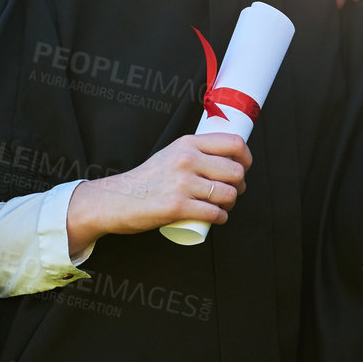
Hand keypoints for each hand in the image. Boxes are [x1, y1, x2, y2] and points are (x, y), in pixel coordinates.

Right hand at [65, 132, 251, 254]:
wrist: (116, 200)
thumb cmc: (146, 179)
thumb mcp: (170, 154)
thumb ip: (194, 152)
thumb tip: (226, 158)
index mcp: (188, 143)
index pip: (233, 143)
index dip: (246, 157)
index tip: (244, 167)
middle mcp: (186, 160)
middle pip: (235, 171)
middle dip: (240, 185)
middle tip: (233, 192)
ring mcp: (182, 183)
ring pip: (228, 194)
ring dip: (231, 204)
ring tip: (224, 206)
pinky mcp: (177, 207)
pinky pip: (214, 213)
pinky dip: (221, 218)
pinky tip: (218, 218)